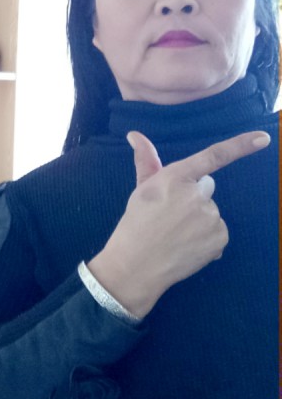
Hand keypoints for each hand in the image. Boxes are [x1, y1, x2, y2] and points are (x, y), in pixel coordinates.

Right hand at [88, 129, 269, 317]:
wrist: (137, 264)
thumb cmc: (136, 222)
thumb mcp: (141, 188)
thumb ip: (145, 159)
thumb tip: (134, 134)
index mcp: (175, 177)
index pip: (213, 157)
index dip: (240, 145)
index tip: (264, 138)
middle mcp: (196, 194)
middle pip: (206, 186)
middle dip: (193, 195)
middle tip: (170, 213)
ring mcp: (210, 217)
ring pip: (210, 210)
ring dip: (198, 218)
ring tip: (175, 232)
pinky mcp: (220, 237)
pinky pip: (217, 229)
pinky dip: (206, 237)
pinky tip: (187, 244)